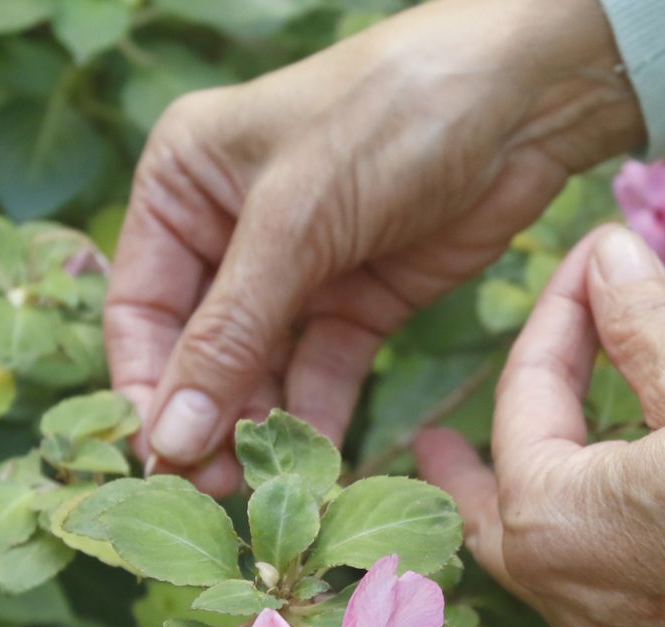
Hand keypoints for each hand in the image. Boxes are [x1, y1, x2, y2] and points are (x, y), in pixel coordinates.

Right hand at [106, 0, 643, 492]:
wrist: (524, 99)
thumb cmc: (389, 118)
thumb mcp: (293, 222)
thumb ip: (229, 333)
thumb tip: (167, 437)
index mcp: (183, 184)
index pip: (140, 307)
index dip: (146, 386)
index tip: (160, 458)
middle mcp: (229, 230)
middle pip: (197, 350)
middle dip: (206, 419)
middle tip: (216, 490)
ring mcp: (297, 270)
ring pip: (260, 372)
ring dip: (261, 429)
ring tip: (267, 488)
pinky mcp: (360, 302)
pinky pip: (324, 374)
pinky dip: (318, 417)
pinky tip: (316, 464)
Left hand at [417, 225, 664, 626]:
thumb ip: (641, 323)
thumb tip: (608, 259)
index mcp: (555, 527)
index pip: (525, 408)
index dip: (555, 321)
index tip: (586, 263)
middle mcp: (572, 600)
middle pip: (494, 520)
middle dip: (465, 470)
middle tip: (433, 443)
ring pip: (546, 563)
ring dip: (535, 501)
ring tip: (535, 455)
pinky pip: (600, 589)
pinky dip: (589, 538)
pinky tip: (612, 503)